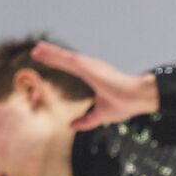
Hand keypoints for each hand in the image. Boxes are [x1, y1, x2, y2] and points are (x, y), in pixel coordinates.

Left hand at [29, 40, 158, 130]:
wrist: (139, 97)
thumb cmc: (125, 104)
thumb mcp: (101, 115)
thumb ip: (86, 121)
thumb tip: (71, 126)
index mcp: (93, 76)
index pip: (71, 68)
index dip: (58, 63)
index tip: (46, 60)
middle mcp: (91, 67)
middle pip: (66, 60)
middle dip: (51, 55)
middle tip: (36, 50)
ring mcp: (90, 66)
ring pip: (65, 57)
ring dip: (50, 52)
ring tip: (37, 49)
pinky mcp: (90, 68)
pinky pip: (69, 60)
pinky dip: (56, 55)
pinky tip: (46, 52)